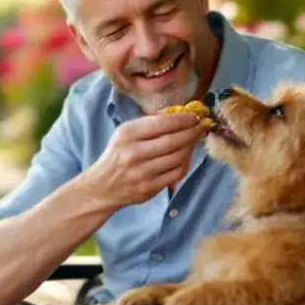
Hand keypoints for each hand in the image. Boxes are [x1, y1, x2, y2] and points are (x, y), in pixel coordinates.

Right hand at [84, 111, 205, 209]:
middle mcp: (134, 153)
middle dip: (191, 132)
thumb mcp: (125, 133)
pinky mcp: (150, 188)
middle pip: (173, 141)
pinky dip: (185, 163)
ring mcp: (143, 172)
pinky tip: (186, 156)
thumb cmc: (117, 154)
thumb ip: (148, 125)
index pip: (162, 124)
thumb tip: (179, 116)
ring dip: (191, 147)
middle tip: (201, 126)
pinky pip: (176, 174)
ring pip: (178, 157)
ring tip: (195, 139)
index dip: (182, 120)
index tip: (195, 116)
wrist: (102, 186)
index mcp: (128, 134)